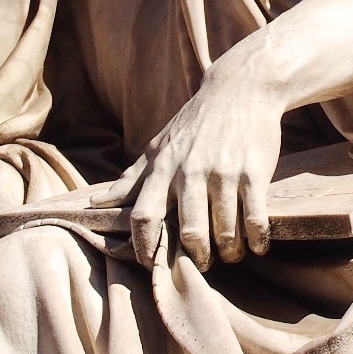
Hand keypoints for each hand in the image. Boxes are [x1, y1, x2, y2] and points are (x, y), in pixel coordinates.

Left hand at [99, 70, 281, 270]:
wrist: (241, 89)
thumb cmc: (196, 121)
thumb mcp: (160, 144)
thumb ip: (132, 177)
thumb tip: (96, 202)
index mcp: (164, 168)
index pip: (143, 215)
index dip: (144, 246)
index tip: (151, 264)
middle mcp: (190, 172)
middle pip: (188, 232)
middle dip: (196, 257)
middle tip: (201, 264)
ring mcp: (223, 173)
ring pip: (223, 230)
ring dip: (228, 252)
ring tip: (231, 254)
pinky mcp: (254, 172)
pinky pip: (254, 218)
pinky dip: (255, 239)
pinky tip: (257, 246)